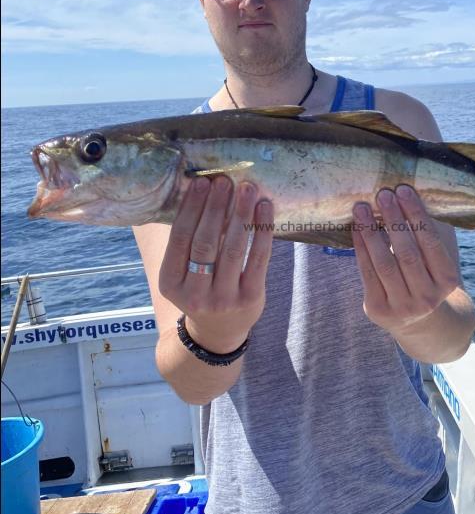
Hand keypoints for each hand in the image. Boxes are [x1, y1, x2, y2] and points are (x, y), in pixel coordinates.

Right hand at [158, 176, 273, 352]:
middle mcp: (195, 294)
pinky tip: (265, 209)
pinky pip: (258, 259)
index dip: (191, 208)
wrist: (219, 332)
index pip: (180, 239)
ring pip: (233, 249)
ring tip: (247, 189)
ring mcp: (224, 299)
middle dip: (215, 208)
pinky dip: (262, 231)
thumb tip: (201, 190)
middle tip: (224, 181)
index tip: (201, 182)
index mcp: (171, 283)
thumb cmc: (200, 289)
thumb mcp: (182, 274)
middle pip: (205, 243)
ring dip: (241, 214)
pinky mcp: (250, 298)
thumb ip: (188, 241)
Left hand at [352, 185, 460, 334]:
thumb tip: (412, 194)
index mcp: (448, 281)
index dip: (416, 215)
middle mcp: (427, 297)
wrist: (420, 321)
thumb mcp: (438, 261)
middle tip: (382, 194)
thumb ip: (430, 234)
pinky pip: (367, 272)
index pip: (430, 243)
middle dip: (393, 219)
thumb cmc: (427, 277)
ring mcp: (402, 307)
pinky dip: (360, 247)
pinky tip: (357, 228)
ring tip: (362, 207)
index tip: (404, 190)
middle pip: (407, 252)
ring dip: (371, 231)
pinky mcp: (378, 309)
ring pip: (383, 263)